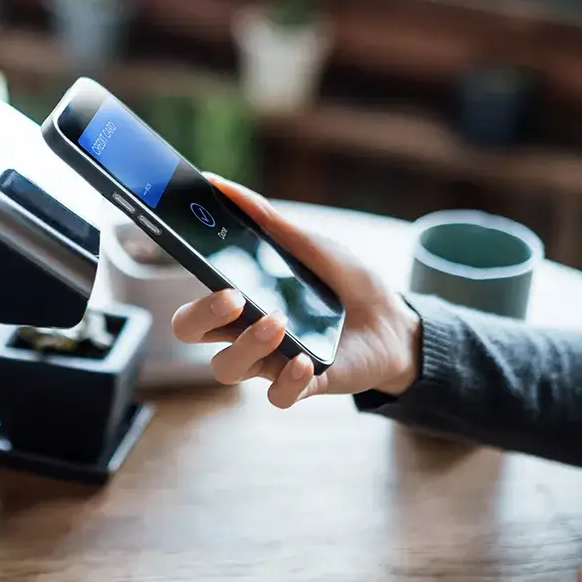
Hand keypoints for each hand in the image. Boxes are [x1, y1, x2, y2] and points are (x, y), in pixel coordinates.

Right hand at [170, 174, 421, 406]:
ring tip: (278, 322)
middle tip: (234, 296)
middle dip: (202, 316)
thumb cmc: (345, 281)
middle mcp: (243, 331)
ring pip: (226, 368)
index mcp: (238, 299)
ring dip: (246, 345)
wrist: (394, 320)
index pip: (192, 300)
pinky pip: (277, 397)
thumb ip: (266, 220)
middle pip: (190, 333)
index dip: (187, 288)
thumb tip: (220, 184)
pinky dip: (287, 380)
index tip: (201, 263)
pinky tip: (305, 361)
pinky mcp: (301, 385)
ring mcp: (270, 360)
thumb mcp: (310, 243)